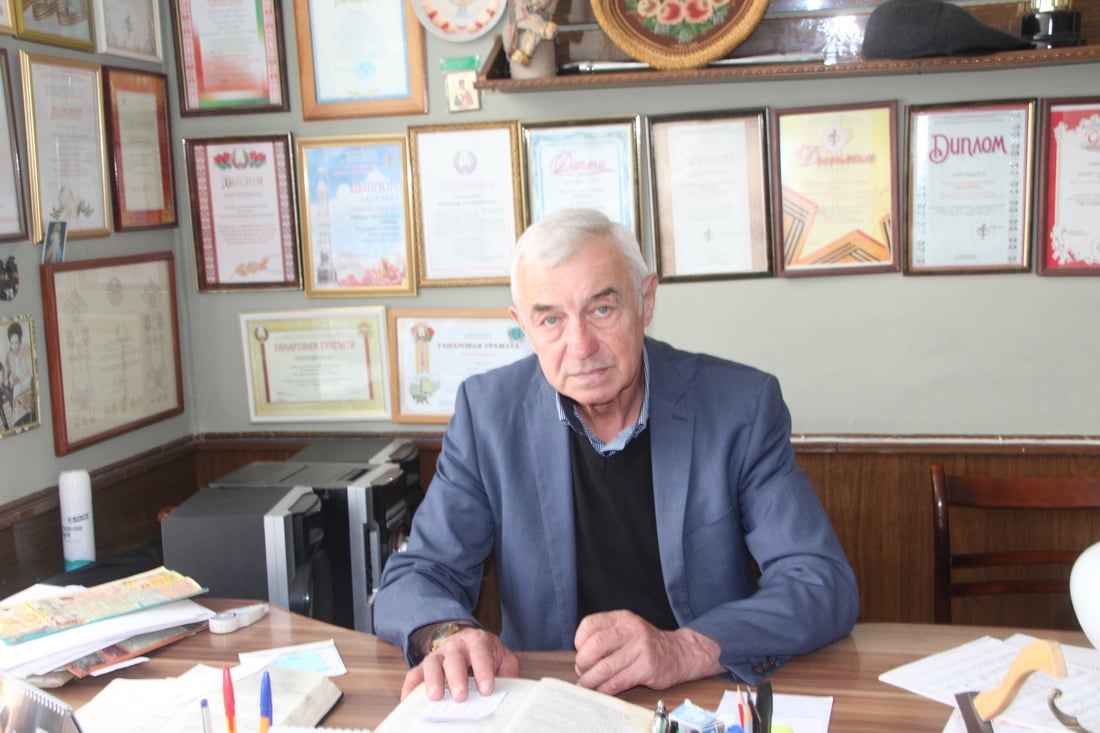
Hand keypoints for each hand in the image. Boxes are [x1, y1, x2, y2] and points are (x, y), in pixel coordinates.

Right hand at [400, 627, 519, 701]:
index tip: (487, 689)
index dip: (484, 671)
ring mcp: (438, 655)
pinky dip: (410, 686)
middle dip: (456, 678)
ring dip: (432, 680)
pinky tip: (408, 701)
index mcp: (478, 642)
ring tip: (435, 697)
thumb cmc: (487, 655)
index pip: (481, 654)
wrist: (467, 640)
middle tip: (460, 697)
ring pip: (432, 663)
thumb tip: (511, 693)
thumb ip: (508, 673)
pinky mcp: (424, 666)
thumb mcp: (503, 659)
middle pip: (454, 658)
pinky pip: (414, 674)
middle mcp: (456, 646)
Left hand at [573, 610, 722, 694]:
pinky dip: (605, 689)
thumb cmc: (646, 644)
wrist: (679, 652)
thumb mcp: (627, 629)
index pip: (589, 624)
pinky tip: (602, 690)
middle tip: (582, 671)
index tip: (580, 653)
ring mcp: (640, 648)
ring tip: (586, 685)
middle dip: (583, 663)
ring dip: (590, 680)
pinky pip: (618, 681)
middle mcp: (631, 629)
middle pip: (595, 646)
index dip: (579, 641)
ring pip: (605, 667)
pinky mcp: (647, 668)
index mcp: (622, 618)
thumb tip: (580, 658)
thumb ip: (605, 636)